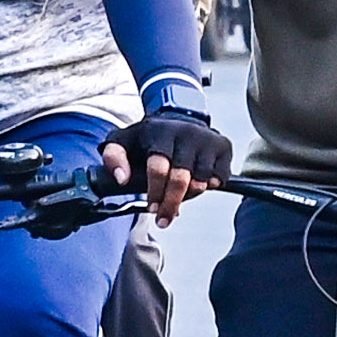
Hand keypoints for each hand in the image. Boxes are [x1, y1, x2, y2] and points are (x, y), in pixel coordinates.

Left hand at [105, 99, 236, 224]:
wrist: (181, 116)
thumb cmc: (149, 137)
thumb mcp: (123, 141)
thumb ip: (113, 158)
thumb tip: (121, 179)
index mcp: (159, 131)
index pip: (159, 168)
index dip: (155, 193)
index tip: (152, 208)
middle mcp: (186, 133)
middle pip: (181, 179)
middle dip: (171, 204)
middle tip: (164, 219)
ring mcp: (207, 139)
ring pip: (201, 182)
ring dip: (189, 196)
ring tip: (178, 195)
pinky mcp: (223, 146)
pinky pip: (218, 179)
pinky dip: (208, 186)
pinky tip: (196, 182)